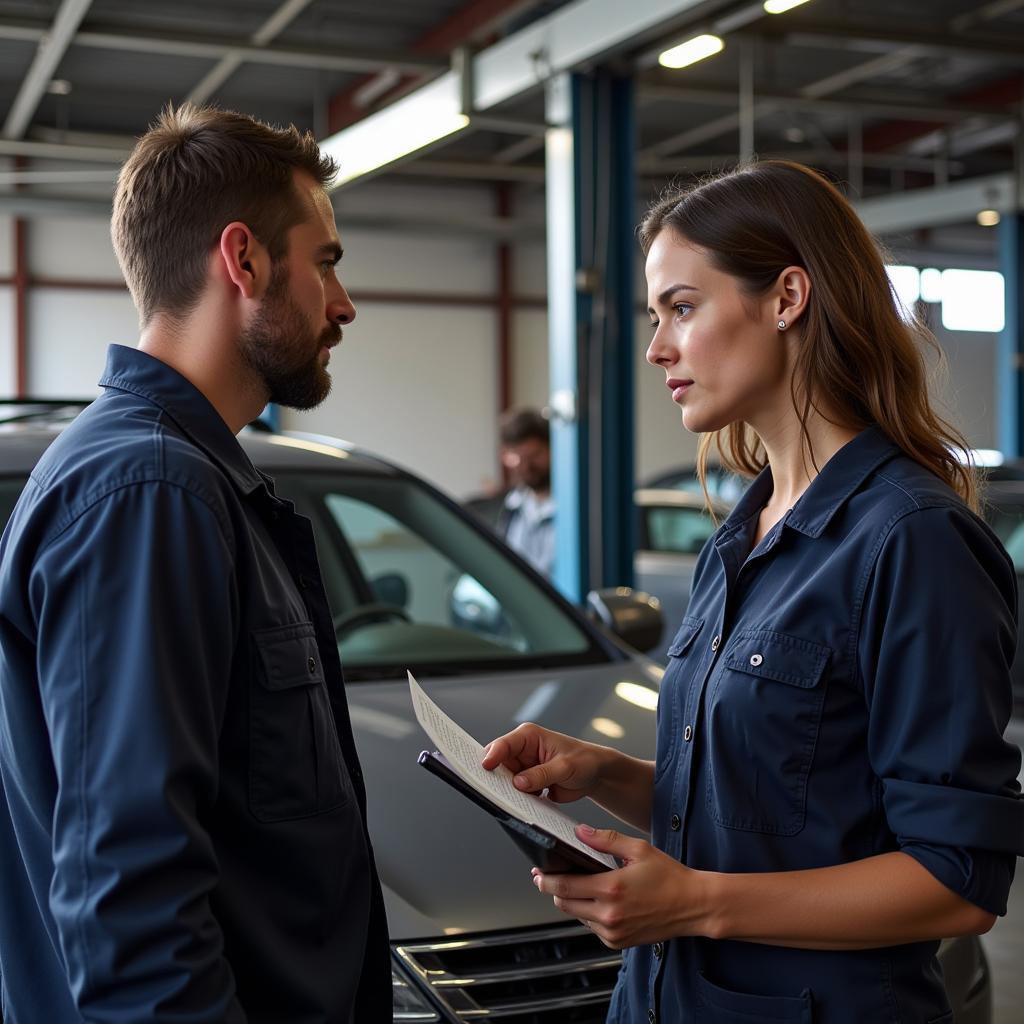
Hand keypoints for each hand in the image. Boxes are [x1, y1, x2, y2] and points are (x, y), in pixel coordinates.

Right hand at [481, 723, 605, 802]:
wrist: (595, 775)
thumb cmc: (583, 760)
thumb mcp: (565, 767)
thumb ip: (542, 774)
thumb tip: (518, 783)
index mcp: (528, 737)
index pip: (503, 745)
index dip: (492, 756)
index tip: (484, 768)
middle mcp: (522, 751)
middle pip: (498, 764)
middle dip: (495, 778)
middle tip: (492, 791)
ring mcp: (524, 768)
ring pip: (505, 781)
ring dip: (506, 792)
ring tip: (511, 801)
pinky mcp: (528, 783)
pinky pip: (515, 793)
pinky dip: (517, 800)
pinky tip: (523, 806)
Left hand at [531, 825, 710, 948]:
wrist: (693, 905)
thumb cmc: (669, 876)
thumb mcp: (638, 849)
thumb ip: (605, 840)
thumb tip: (581, 832)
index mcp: (611, 888)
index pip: (563, 887)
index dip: (545, 880)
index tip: (537, 873)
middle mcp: (609, 914)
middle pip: (564, 904)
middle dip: (552, 890)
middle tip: (548, 878)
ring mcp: (613, 931)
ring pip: (577, 916)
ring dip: (571, 902)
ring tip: (576, 885)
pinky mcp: (618, 942)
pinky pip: (592, 927)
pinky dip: (588, 914)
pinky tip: (597, 900)